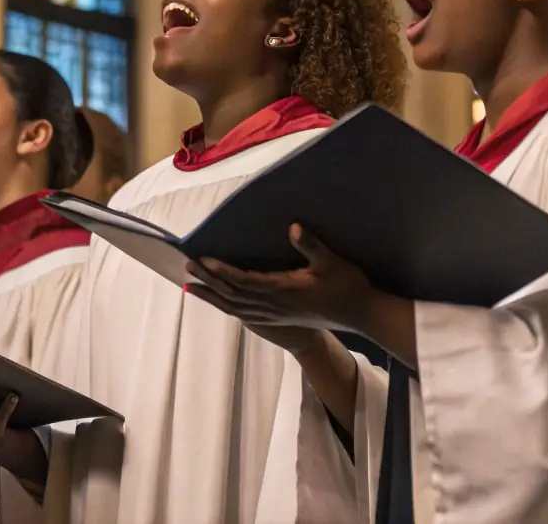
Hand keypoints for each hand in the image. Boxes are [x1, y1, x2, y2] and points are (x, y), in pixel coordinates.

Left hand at [185, 224, 377, 338]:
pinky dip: (228, 307)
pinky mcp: (279, 319)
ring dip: (213, 297)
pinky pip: (246, 315)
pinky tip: (220, 303)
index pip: (245, 280)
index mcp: (284, 290)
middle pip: (234, 295)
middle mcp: (275, 305)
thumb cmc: (347, 285)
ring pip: (236, 308)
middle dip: (209, 282)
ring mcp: (276, 315)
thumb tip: (294, 227)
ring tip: (191, 288)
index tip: (203, 261)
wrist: (361, 315)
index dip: (223, 271)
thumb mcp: (333, 262)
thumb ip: (313, 246)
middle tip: (186, 269)